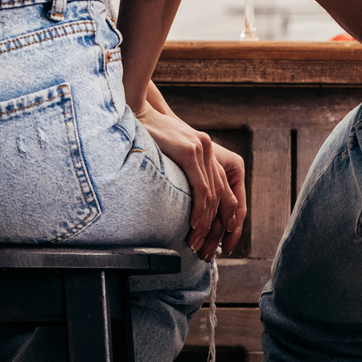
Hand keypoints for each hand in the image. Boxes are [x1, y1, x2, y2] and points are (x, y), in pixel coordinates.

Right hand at [137, 105, 245, 257]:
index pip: (224, 191)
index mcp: (206, 151)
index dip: (226, 218)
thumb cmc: (147, 137)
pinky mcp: (190, 151)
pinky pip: (201, 188)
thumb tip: (180, 198)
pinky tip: (193, 225)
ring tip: (196, 243)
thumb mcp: (170, 155)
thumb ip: (181, 171)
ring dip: (205, 224)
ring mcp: (202, 149)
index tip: (221, 240)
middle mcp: (208, 149)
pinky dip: (200, 210)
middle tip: (206, 250)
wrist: (136, 111)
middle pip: (223, 196)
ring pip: (212, 196)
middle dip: (217, 227)